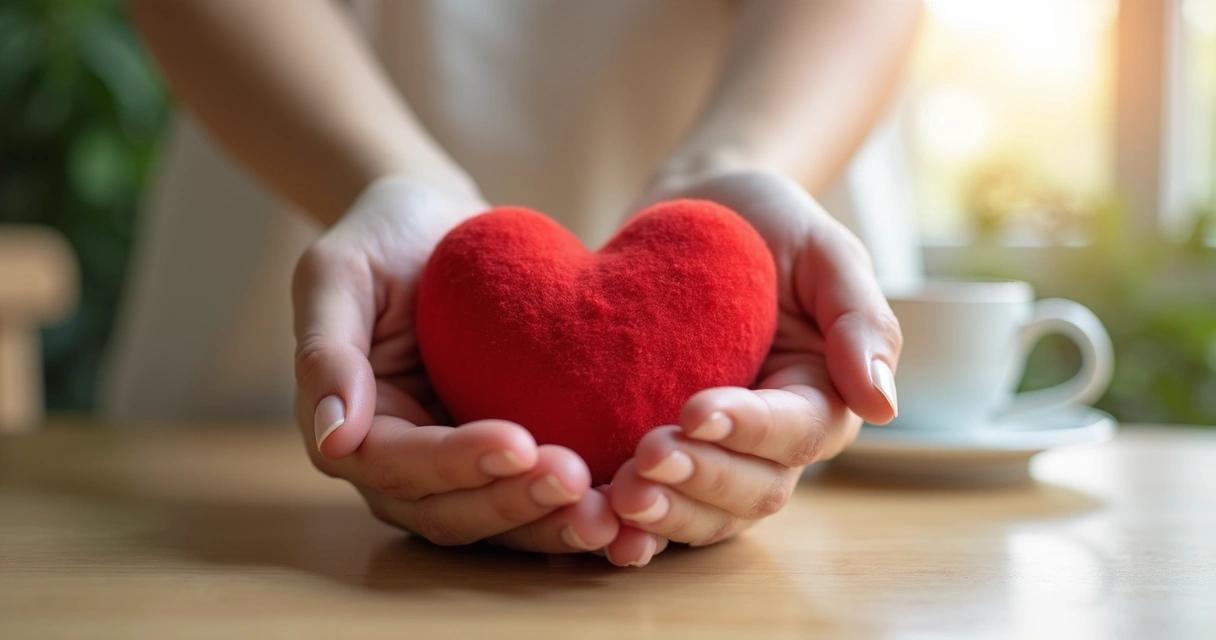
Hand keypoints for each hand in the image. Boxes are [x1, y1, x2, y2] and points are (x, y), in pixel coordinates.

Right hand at [292, 177, 618, 551]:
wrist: (443, 225)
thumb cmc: (383, 236)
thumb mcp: (336, 272)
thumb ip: (326, 351)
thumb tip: (332, 439)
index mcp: (357, 429)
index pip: (402, 466)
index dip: (458, 463)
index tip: (519, 441)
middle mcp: (405, 466)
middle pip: (453, 511)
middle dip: (515, 504)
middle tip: (579, 481)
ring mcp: (460, 469)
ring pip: (500, 523)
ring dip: (551, 525)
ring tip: (609, 513)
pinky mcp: (510, 459)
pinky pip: (539, 501)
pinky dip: (575, 514)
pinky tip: (627, 512)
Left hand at [603, 169, 901, 565]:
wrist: (692, 212)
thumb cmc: (768, 226)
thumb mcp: (827, 253)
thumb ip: (860, 321)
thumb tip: (883, 405)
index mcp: (820, 398)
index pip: (796, 434)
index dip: (748, 432)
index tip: (695, 410)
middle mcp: (770, 442)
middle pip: (752, 491)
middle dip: (700, 481)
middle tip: (644, 457)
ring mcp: (716, 455)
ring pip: (705, 515)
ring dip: (664, 515)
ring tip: (614, 498)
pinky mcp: (659, 453)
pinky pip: (656, 504)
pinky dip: (629, 524)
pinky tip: (593, 521)